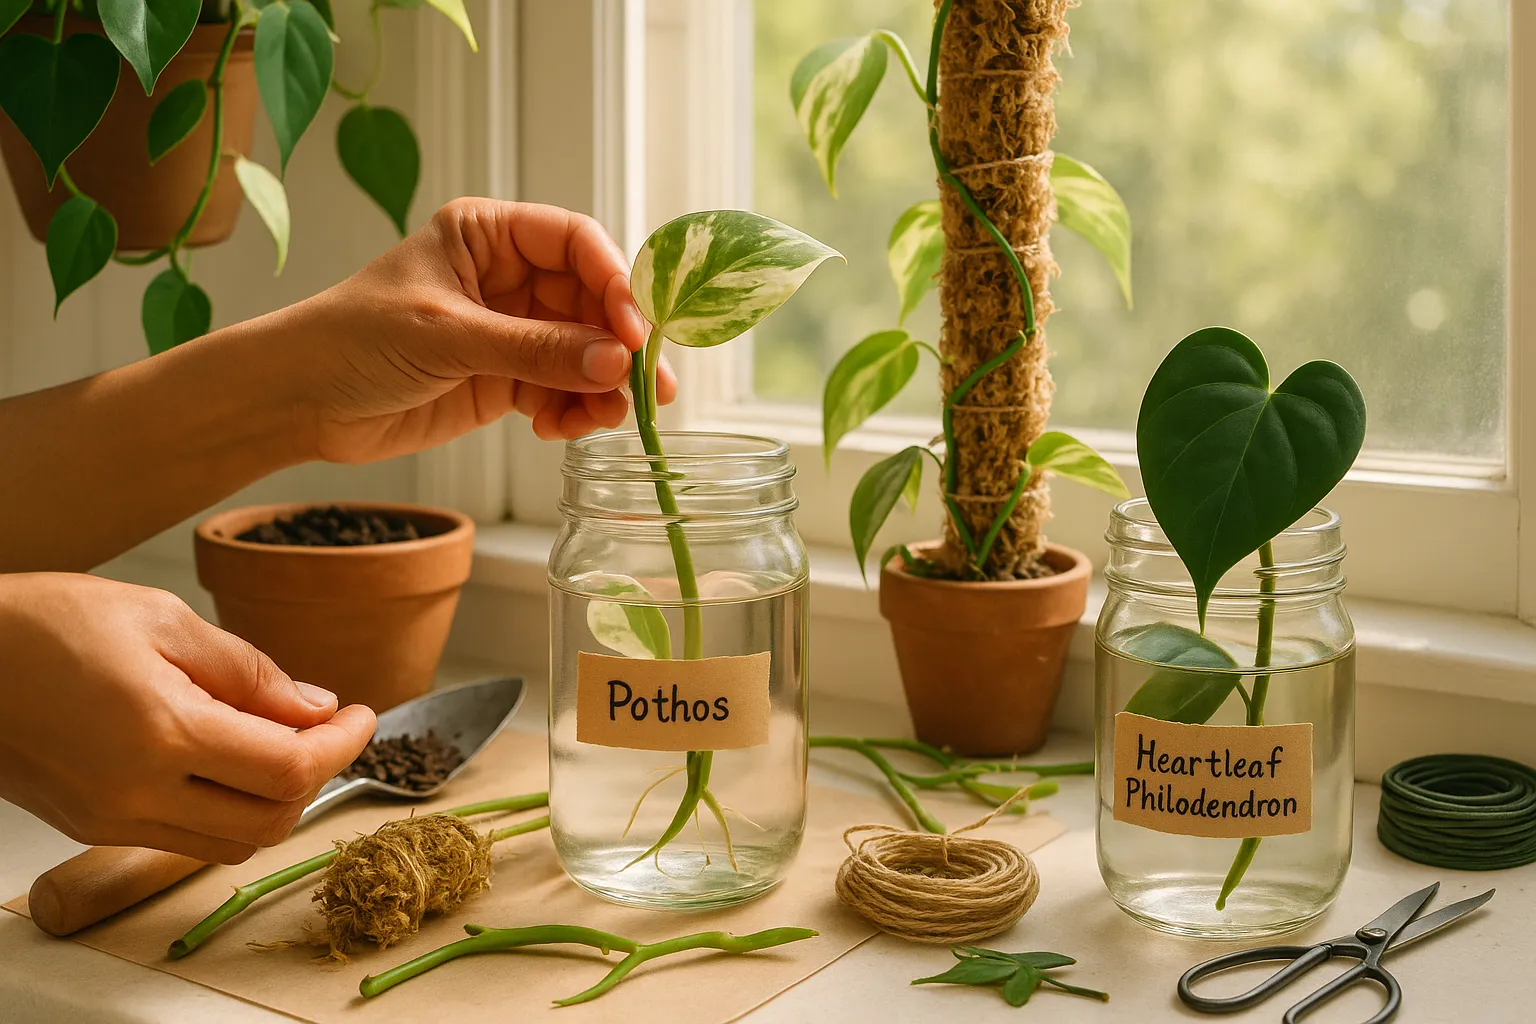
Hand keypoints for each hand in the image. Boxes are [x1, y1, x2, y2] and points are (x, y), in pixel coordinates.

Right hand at [0, 573, 375, 862]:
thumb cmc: (46, 623)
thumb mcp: (163, 619)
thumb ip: (250, 671)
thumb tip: (315, 707)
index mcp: (162, 734)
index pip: (291, 767)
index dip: (343, 744)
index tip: (366, 715)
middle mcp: (137, 793)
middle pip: (271, 820)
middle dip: (317, 776)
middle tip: (330, 727)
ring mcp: (111, 818)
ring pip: (231, 843)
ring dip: (275, 800)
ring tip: (282, 740)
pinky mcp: (92, 825)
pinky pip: (185, 838)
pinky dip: (227, 809)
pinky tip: (231, 758)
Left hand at [273, 198, 676, 461]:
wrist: (299, 402)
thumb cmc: (353, 340)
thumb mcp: (448, 336)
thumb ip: (534, 349)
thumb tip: (615, 362)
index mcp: (488, 235)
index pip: (575, 242)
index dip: (614, 282)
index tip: (633, 331)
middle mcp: (507, 277)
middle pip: (592, 301)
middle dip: (620, 345)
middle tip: (648, 388)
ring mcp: (510, 331)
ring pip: (585, 352)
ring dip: (604, 386)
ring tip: (605, 418)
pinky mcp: (506, 380)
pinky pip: (563, 391)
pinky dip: (575, 411)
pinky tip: (561, 429)